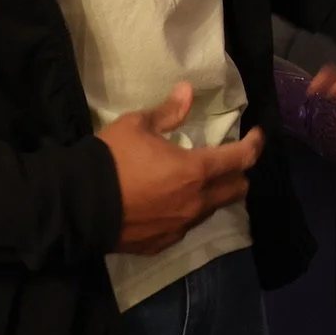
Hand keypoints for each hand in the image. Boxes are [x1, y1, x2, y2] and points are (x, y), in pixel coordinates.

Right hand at [96, 83, 263, 255]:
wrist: (78, 205)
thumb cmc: (111, 159)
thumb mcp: (137, 126)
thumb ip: (168, 112)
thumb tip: (188, 92)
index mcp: (196, 170)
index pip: (242, 159)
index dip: (255, 145)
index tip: (257, 135)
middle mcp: (196, 202)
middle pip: (237, 190)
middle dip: (239, 173)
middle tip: (228, 160)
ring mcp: (181, 226)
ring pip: (212, 209)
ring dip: (213, 194)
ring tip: (197, 181)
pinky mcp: (163, 243)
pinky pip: (187, 225)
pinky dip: (187, 212)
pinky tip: (170, 203)